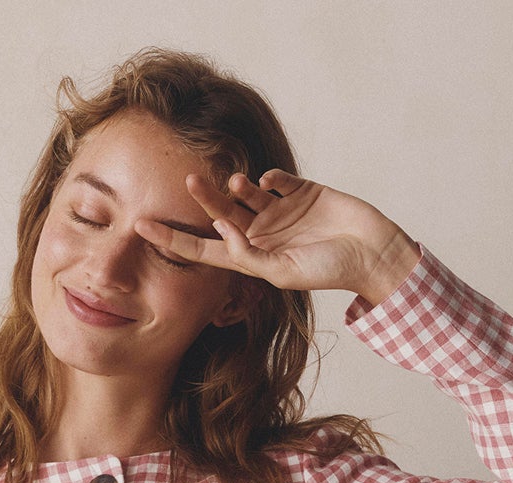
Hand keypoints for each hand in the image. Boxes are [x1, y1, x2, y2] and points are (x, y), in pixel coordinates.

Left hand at [133, 168, 421, 303]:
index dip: (172, 239)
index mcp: (252, 258)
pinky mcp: (301, 191)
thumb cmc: (329, 271)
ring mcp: (280, 211)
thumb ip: (252, 256)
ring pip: (246, 193)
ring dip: (237, 187)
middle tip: (190, 182)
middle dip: (204, 200)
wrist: (371, 253)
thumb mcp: (284, 273)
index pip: (202, 249)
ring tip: (237, 183)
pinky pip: (276, 179)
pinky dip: (269, 178)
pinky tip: (269, 182)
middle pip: (221, 214)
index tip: (141, 228)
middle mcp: (261, 233)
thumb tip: (223, 233)